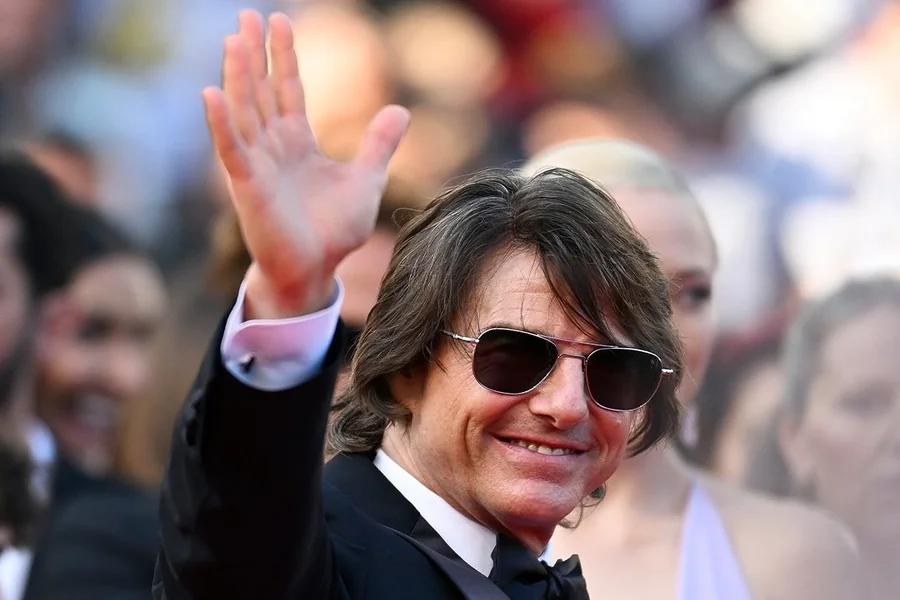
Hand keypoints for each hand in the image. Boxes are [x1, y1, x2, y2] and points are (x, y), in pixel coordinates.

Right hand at [204, 10, 409, 317]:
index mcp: (298, 143)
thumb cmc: (333, 231)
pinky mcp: (247, 186)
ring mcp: (257, 164)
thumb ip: (378, 145)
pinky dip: (220, 123)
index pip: (288, 90)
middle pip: (261, 91)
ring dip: (238, 76)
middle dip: (254, 54)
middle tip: (245, 15)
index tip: (279, 21)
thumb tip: (400, 110)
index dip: (284, 57)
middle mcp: (273, 148)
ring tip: (234, 39)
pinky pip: (231, 149)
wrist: (315, 270)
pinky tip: (211, 92)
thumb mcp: (366, 181)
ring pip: (244, 111)